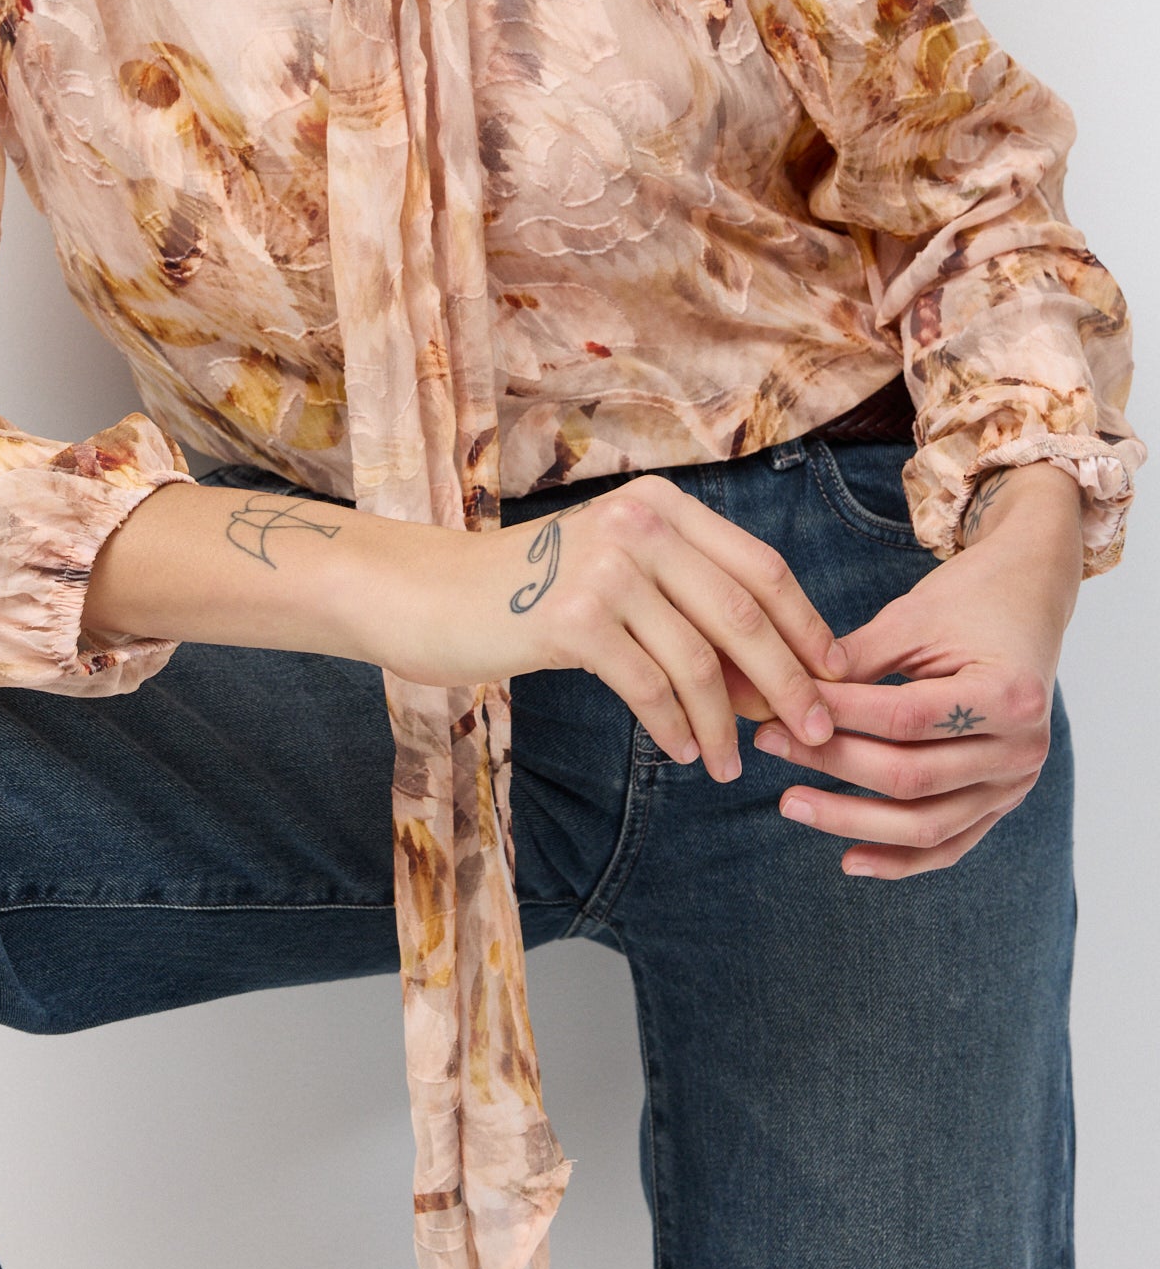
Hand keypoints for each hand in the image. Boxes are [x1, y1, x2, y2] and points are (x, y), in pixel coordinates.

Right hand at [392, 475, 850, 782]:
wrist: (434, 596)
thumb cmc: (533, 592)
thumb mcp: (619, 572)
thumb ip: (688, 603)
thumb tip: (775, 678)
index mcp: (661, 505)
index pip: (761, 567)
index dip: (807, 626)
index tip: (835, 677)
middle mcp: (638, 524)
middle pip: (743, 613)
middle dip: (789, 681)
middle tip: (816, 734)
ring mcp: (604, 567)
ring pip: (699, 659)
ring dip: (728, 722)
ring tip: (734, 763)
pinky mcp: (572, 618)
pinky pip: (650, 685)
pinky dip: (677, 726)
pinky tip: (685, 750)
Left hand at [751, 461, 1083, 878]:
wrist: (1028, 601)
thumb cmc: (970, 601)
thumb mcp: (912, 618)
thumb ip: (855, 662)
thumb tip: (784, 695)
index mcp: (1008, 695)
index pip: (906, 718)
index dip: (839, 717)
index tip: (779, 708)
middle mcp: (1021, 749)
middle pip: (912, 776)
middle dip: (832, 763)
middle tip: (768, 743)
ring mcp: (1016, 784)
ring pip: (927, 824)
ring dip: (853, 820)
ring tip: (790, 805)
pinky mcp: (1002, 801)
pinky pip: (949, 844)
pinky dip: (900, 858)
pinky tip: (850, 860)